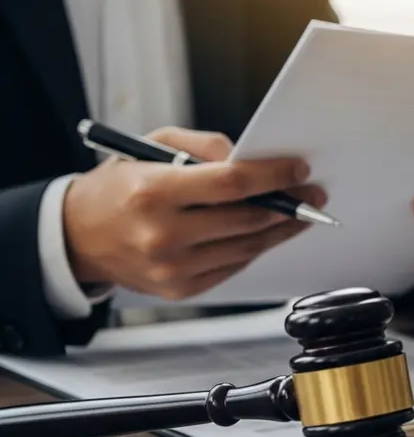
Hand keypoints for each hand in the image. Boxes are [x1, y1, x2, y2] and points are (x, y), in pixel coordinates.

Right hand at [63, 127, 326, 299]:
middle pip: (247, 220)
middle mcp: (162, 235)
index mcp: (153, 193)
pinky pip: (233, 267)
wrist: (78, 236)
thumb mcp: (152, 146)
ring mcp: (172, 268)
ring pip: (247, 248)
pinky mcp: (180, 290)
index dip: (274, 177)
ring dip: (280, 231)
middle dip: (288, 206)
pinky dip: (254, 248)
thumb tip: (250, 158)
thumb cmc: (119, 186)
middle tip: (312, 194)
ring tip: (299, 215)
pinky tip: (267, 234)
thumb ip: (204, 147)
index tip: (300, 171)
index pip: (232, 184)